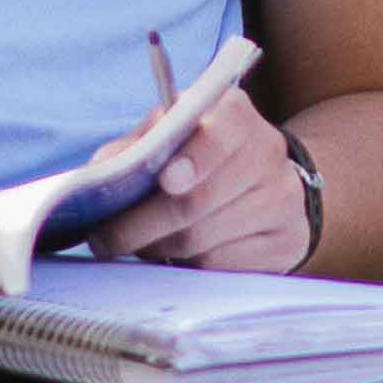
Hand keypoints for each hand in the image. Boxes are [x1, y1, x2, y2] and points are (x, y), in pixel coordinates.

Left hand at [83, 90, 311, 270]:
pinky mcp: (285, 244)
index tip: (166, 181)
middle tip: (105, 239)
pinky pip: (219, 266)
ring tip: (135, 244)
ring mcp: (282, 203)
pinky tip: (172, 255)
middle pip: (197, 202)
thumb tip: (98, 172)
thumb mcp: (171, 133)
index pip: (218, 135)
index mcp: (234, 116)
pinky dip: (184, 264)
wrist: (269, 180)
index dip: (193, 160)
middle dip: (140, 225)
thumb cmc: (201, 152)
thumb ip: (135, 146)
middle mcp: (265, 155)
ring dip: (156, 248)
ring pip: (202, 240)